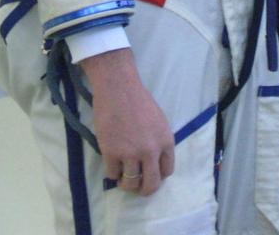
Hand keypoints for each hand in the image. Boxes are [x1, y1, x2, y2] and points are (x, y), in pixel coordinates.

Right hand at [81, 48, 174, 196]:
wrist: (118, 88)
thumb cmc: (138, 100)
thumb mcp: (159, 122)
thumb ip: (159, 142)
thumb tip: (153, 162)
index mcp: (166, 142)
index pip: (167, 171)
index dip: (158, 176)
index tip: (149, 174)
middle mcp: (151, 151)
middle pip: (151, 184)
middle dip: (143, 189)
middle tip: (136, 186)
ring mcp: (131, 153)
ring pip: (130, 183)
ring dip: (126, 184)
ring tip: (122, 178)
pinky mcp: (111, 152)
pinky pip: (112, 174)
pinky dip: (111, 173)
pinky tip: (111, 163)